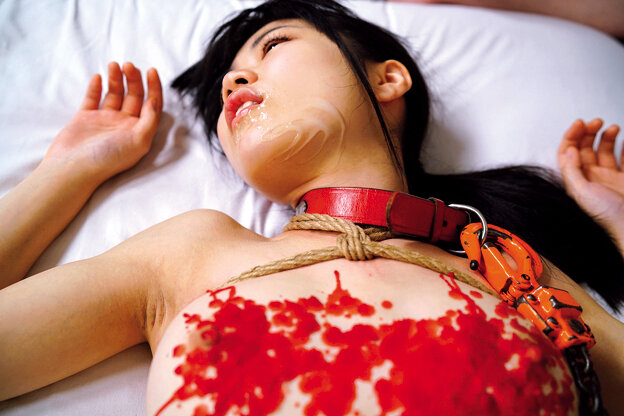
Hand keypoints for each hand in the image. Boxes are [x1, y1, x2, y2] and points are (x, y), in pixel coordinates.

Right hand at [44, 62, 162, 185]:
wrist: (73, 168)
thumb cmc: (108, 159)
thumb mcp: (139, 141)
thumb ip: (150, 121)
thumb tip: (154, 102)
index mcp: (139, 131)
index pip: (151, 105)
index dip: (154, 87)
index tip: (151, 70)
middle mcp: (123, 125)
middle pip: (134, 96)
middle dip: (134, 79)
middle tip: (129, 65)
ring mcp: (104, 121)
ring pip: (114, 94)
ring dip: (116, 79)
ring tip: (114, 65)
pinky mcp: (85, 119)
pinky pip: (93, 99)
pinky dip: (96, 87)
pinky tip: (98, 77)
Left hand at [558, 119, 623, 248]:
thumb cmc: (606, 213)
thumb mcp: (581, 191)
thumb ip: (572, 170)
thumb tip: (568, 149)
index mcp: (577, 179)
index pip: (568, 153)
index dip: (571, 136)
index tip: (580, 122)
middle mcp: (591, 177)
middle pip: (585, 148)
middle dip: (589, 132)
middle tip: (597, 121)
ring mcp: (609, 177)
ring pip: (604, 150)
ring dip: (606, 137)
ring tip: (613, 127)